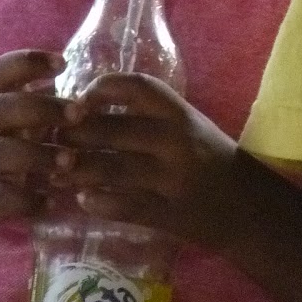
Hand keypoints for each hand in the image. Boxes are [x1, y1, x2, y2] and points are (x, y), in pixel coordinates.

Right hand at [0, 49, 70, 226]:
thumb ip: (44, 95)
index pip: (1, 72)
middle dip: (41, 109)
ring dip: (37, 156)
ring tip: (70, 161)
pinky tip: (52, 201)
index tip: (62, 63)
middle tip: (79, 113)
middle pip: (2, 108)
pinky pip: (0, 198)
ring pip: (0, 153)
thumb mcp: (12, 111)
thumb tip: (98, 82)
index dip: (28, 62)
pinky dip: (26, 201)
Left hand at [53, 73, 239, 245]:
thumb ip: (147, 116)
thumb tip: (86, 107)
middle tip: (53, 140)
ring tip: (58, 171)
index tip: (79, 100)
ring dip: (78, 169)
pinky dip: (98, 203)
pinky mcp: (169, 214)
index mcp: (180, 113)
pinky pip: (125, 206)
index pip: (136, 86)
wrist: (247, 205)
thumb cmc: (208, 157)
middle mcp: (176, 141)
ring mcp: (173, 178)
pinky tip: (84, 200)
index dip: (101, 89)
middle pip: (114, 129)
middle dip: (75, 134)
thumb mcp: (187, 125)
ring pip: (113, 169)